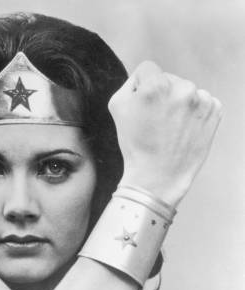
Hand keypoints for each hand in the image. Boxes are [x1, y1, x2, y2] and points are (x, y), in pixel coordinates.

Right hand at [108, 61, 221, 206]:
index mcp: (155, 85)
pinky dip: (194, 113)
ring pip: (186, 91)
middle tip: (156, 122)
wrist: (158, 177)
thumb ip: (129, 84)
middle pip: (169, 80)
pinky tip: (184, 130)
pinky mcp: (214, 111)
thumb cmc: (136, 146)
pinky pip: (202, 102)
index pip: (147, 69)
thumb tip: (142, 78)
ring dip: (179, 104)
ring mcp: (200, 100)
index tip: (143, 106)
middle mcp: (181, 88)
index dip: (142, 87)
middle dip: (163, 96)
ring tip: (170, 128)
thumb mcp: (117, 108)